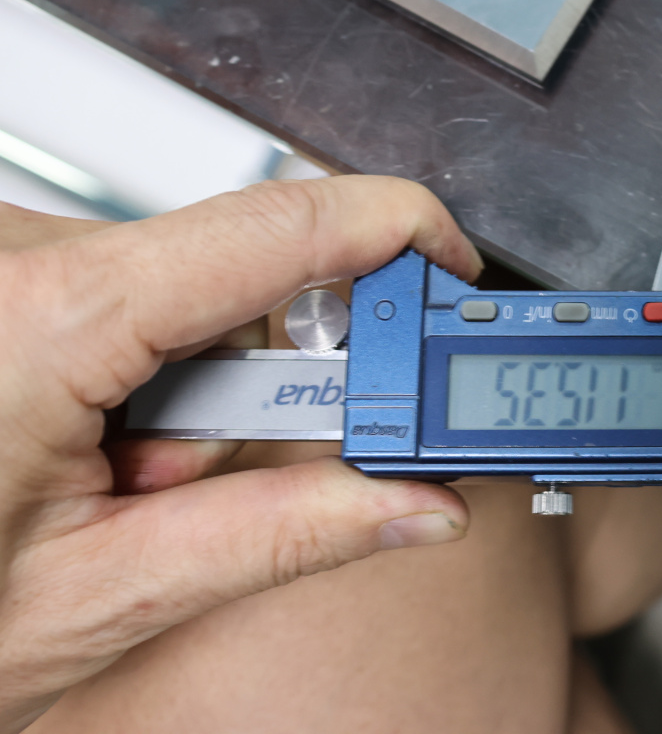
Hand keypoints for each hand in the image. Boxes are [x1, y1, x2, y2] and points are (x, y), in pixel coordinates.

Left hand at [0, 177, 482, 730]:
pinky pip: (113, 291)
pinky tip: (63, 444)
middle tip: (181, 480)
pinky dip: (123, 371)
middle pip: (230, 274)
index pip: (280, 227)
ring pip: (174, 289)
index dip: (396, 239)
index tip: (455, 275)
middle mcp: (11, 258)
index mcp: (39, 321)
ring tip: (94, 482)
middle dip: (247, 386)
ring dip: (174, 391)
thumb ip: (282, 534)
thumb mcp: (96, 597)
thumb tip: (413, 503)